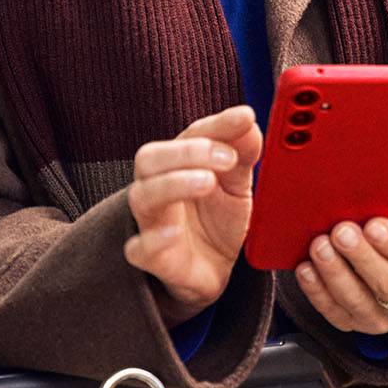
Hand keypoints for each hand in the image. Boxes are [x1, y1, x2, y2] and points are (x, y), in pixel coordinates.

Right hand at [123, 106, 261, 324]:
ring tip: (208, 182)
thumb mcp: (237, 183)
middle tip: (227, 157)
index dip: (217, 125)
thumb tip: (248, 124)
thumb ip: (242, 153)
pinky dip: (154, 239)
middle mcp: (159, 187)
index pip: (190, 134)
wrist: (213, 269)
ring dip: (174, 184)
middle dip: (187, 151)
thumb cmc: (217, 219)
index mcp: (179, 163)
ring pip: (143, 196)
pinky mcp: (154, 259)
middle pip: (151, 158)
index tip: (244, 118)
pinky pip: (139, 248)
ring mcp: (153, 223)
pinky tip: (174, 231)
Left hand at [296, 213, 387, 335]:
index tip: (375, 225)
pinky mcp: (352, 325)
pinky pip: (332, 312)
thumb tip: (359, 209)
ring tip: (320, 247)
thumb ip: (385, 222)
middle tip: (342, 232)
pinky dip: (316, 290)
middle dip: (362, 256)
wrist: (385, 268)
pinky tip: (306, 269)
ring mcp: (381, 320)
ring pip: (357, 301)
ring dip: (335, 272)